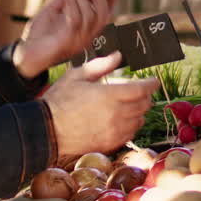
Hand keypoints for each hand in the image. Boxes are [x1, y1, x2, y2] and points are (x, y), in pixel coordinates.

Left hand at [13, 0, 112, 78]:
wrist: (26, 53)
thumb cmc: (39, 34)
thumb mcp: (52, 11)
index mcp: (87, 30)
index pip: (105, 13)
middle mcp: (87, 37)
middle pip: (103, 15)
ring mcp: (78, 41)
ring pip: (89, 15)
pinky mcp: (68, 41)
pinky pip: (74, 18)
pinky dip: (70, 1)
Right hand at [41, 52, 158, 158]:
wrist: (47, 130)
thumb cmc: (60, 100)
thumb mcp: (77, 75)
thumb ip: (100, 65)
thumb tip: (118, 56)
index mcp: (108, 95)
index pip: (141, 89)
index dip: (151, 84)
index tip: (154, 80)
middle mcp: (115, 114)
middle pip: (144, 104)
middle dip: (145, 95)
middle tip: (139, 90)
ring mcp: (114, 131)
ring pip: (140, 120)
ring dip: (139, 111)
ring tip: (129, 104)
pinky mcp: (110, 143)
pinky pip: (131, 133)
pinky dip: (132, 125)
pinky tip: (122, 119)